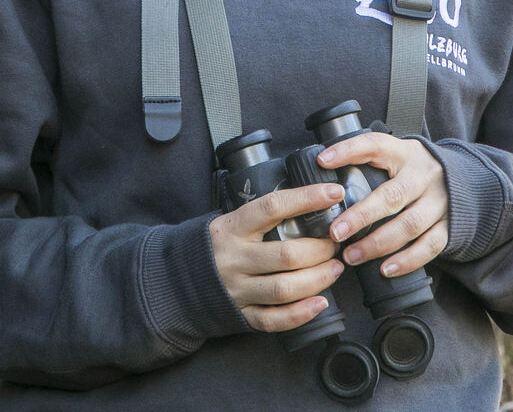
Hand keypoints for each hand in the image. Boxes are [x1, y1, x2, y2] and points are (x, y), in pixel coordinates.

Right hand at [208, 183, 347, 332]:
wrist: (178, 280)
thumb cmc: (216, 246)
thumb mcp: (230, 222)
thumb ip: (261, 217)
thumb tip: (309, 203)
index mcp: (231, 228)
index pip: (272, 207)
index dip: (306, 198)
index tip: (332, 193)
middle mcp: (234, 258)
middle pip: (286, 255)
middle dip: (320, 249)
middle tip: (335, 244)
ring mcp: (237, 289)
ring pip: (284, 288)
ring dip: (318, 279)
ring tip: (335, 268)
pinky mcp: (242, 314)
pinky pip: (274, 319)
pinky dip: (301, 313)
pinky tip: (320, 302)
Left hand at [319, 132, 449, 278]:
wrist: (463, 179)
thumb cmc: (413, 170)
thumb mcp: (394, 156)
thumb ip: (367, 163)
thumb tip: (322, 172)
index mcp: (403, 153)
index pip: (374, 146)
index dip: (348, 151)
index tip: (323, 162)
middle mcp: (423, 175)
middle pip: (392, 196)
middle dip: (361, 216)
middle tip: (336, 233)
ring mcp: (439, 201)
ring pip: (409, 225)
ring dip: (377, 244)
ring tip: (352, 255)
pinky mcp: (449, 225)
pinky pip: (429, 246)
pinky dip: (407, 261)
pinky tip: (385, 269)